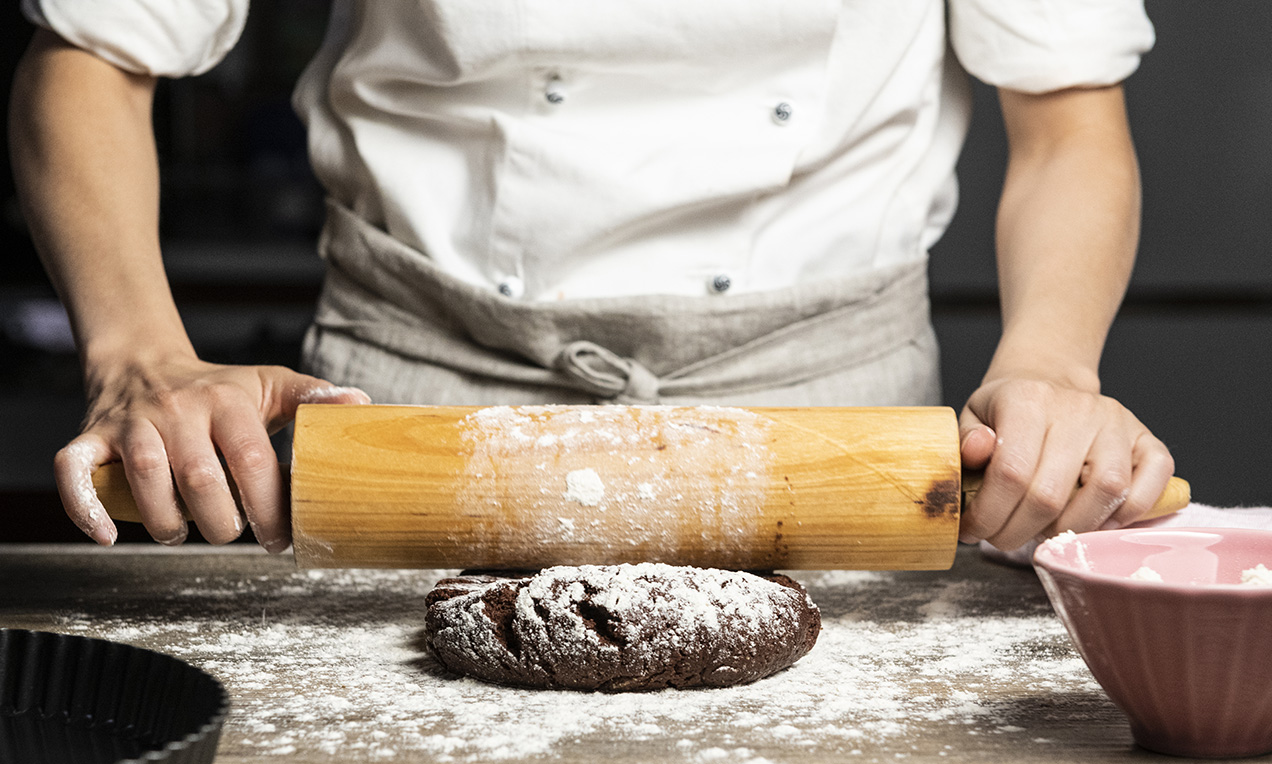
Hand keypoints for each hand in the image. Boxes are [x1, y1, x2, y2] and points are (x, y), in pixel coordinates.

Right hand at [54, 354, 369, 550]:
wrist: (141, 360)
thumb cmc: (216, 387)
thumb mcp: (268, 384)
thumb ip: (312, 397)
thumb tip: (361, 405)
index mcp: (226, 401)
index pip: (252, 459)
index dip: (269, 506)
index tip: (280, 538)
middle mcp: (177, 411)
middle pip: (200, 479)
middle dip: (221, 522)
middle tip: (232, 533)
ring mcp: (130, 425)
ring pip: (145, 480)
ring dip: (167, 523)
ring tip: (185, 533)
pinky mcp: (90, 437)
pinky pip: (74, 472)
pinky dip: (85, 508)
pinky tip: (108, 535)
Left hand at [957, 376, 1173, 550]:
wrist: (1048, 381)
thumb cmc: (1008, 409)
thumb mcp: (973, 415)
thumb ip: (967, 439)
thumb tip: (977, 451)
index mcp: (1029, 399)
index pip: (1011, 472)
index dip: (990, 514)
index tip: (975, 530)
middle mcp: (1078, 408)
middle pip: (1051, 493)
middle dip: (1020, 531)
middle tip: (1003, 537)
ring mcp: (1117, 422)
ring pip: (1106, 491)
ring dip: (1072, 528)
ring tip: (1047, 531)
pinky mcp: (1147, 438)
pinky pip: (1152, 481)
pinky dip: (1129, 513)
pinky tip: (1095, 520)